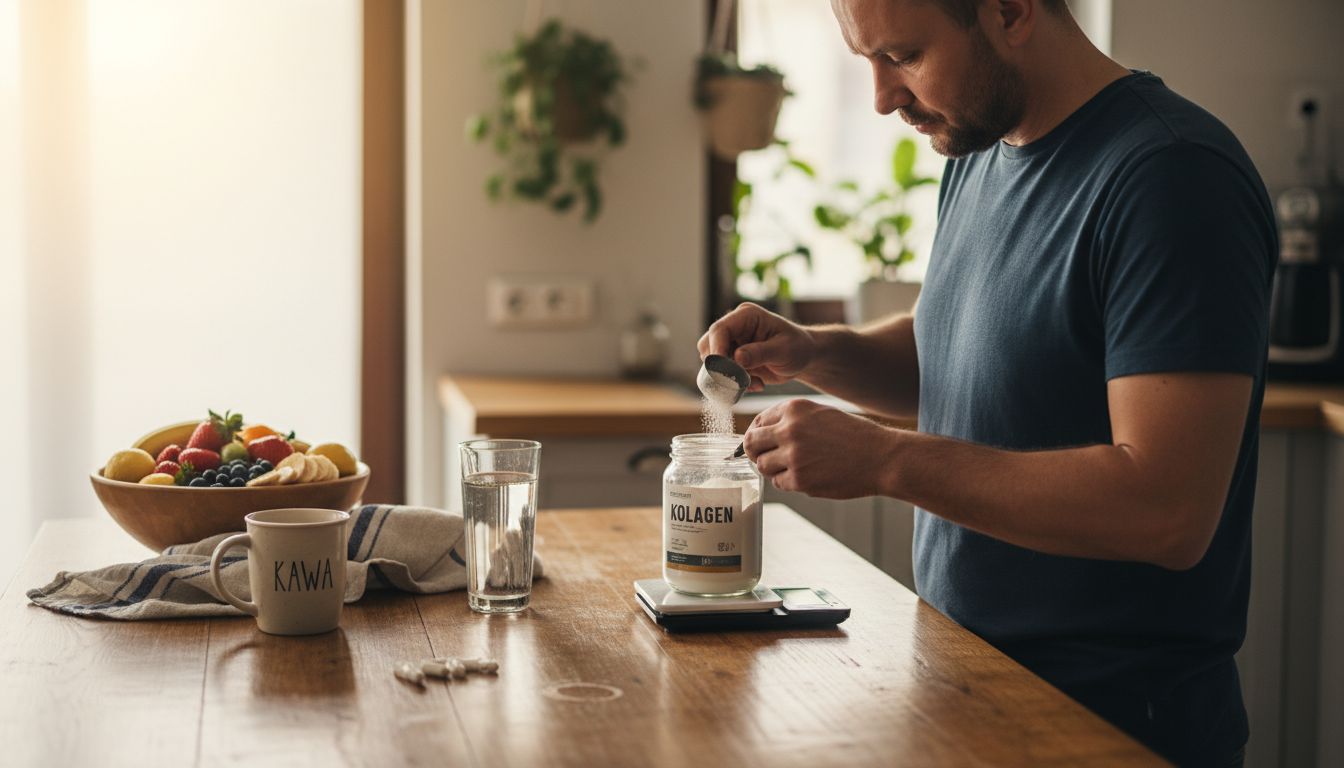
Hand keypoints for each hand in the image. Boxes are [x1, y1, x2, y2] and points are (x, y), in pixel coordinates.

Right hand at [697, 303, 816, 391]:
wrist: (803, 358)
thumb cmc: (798, 347)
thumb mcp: (784, 350)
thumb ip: (761, 353)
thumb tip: (737, 357)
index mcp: (746, 316)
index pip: (719, 330)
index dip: (717, 351)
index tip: (723, 371)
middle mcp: (734, 327)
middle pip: (708, 346)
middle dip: (721, 368)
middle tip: (740, 381)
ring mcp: (732, 343)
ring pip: (712, 363)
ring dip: (730, 378)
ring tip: (754, 382)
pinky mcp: (732, 359)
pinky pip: (722, 374)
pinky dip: (736, 384)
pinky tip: (756, 384)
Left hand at [743, 399, 897, 498]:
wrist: (881, 457)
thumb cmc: (853, 436)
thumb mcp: (821, 414)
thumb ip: (791, 420)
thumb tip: (760, 433)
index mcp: (794, 409)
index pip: (758, 421)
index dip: (758, 434)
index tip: (763, 442)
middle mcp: (790, 430)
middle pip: (751, 444)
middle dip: (755, 452)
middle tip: (765, 457)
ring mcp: (793, 456)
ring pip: (762, 465)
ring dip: (772, 468)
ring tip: (792, 467)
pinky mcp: (800, 480)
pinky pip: (779, 482)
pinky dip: (788, 482)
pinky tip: (807, 476)